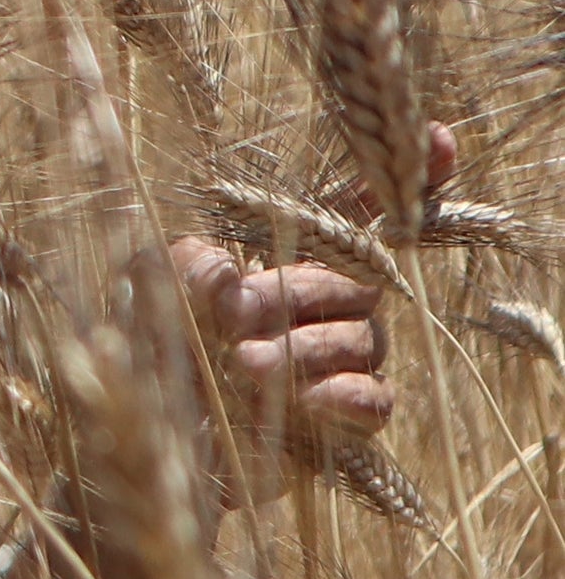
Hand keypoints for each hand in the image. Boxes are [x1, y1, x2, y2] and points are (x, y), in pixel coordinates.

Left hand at [161, 119, 446, 457]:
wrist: (141, 440)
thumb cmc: (145, 352)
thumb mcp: (143, 293)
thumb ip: (180, 267)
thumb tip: (228, 270)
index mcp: (282, 258)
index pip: (352, 212)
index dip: (400, 179)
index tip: (437, 138)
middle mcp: (321, 305)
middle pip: (357, 281)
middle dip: (298, 292)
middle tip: (234, 314)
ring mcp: (336, 361)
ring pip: (364, 339)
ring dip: (303, 348)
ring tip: (241, 363)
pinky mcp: (339, 420)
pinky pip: (376, 400)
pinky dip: (345, 395)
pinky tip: (307, 398)